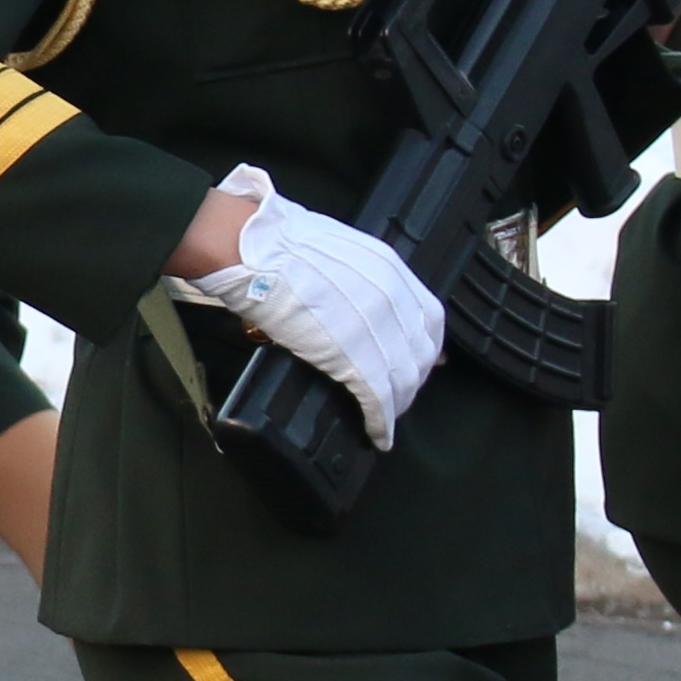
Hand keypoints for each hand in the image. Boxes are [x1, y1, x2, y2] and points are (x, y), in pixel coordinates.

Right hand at [168, 164, 446, 449]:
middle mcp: (392, 299)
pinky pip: (379, 400)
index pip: (429, 318)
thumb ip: (357, 276)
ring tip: (385, 417)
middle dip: (413, 379)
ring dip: (397, 404)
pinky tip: (378, 436)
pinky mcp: (354, 360)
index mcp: (390, 269)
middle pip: (421, 353)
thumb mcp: (336, 250)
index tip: (422, 360)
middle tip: (399, 394)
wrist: (251, 250)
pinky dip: (381, 423)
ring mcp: (376, 330)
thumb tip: (351, 297)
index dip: (427, 345)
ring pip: (403, 380)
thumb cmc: (276, 243)